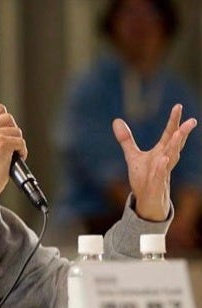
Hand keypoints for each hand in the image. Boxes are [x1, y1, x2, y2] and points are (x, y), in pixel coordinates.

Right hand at [0, 98, 27, 196]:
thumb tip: (4, 125)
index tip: (1, 118)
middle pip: (7, 116)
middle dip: (12, 129)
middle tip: (8, 143)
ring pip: (17, 131)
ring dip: (17, 143)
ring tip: (8, 154)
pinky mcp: (3, 144)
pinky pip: (21, 142)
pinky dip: (21, 152)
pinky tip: (12, 160)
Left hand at [112, 104, 197, 220]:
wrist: (148, 201)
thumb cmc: (145, 178)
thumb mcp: (133, 156)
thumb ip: (126, 140)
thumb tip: (116, 120)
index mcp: (161, 152)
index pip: (169, 134)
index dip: (174, 121)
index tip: (178, 106)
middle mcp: (165, 160)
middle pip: (175, 144)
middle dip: (182, 132)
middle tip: (192, 121)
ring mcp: (162, 173)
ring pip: (172, 158)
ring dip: (176, 146)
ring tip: (179, 134)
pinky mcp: (156, 185)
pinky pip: (160, 176)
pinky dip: (162, 168)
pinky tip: (163, 159)